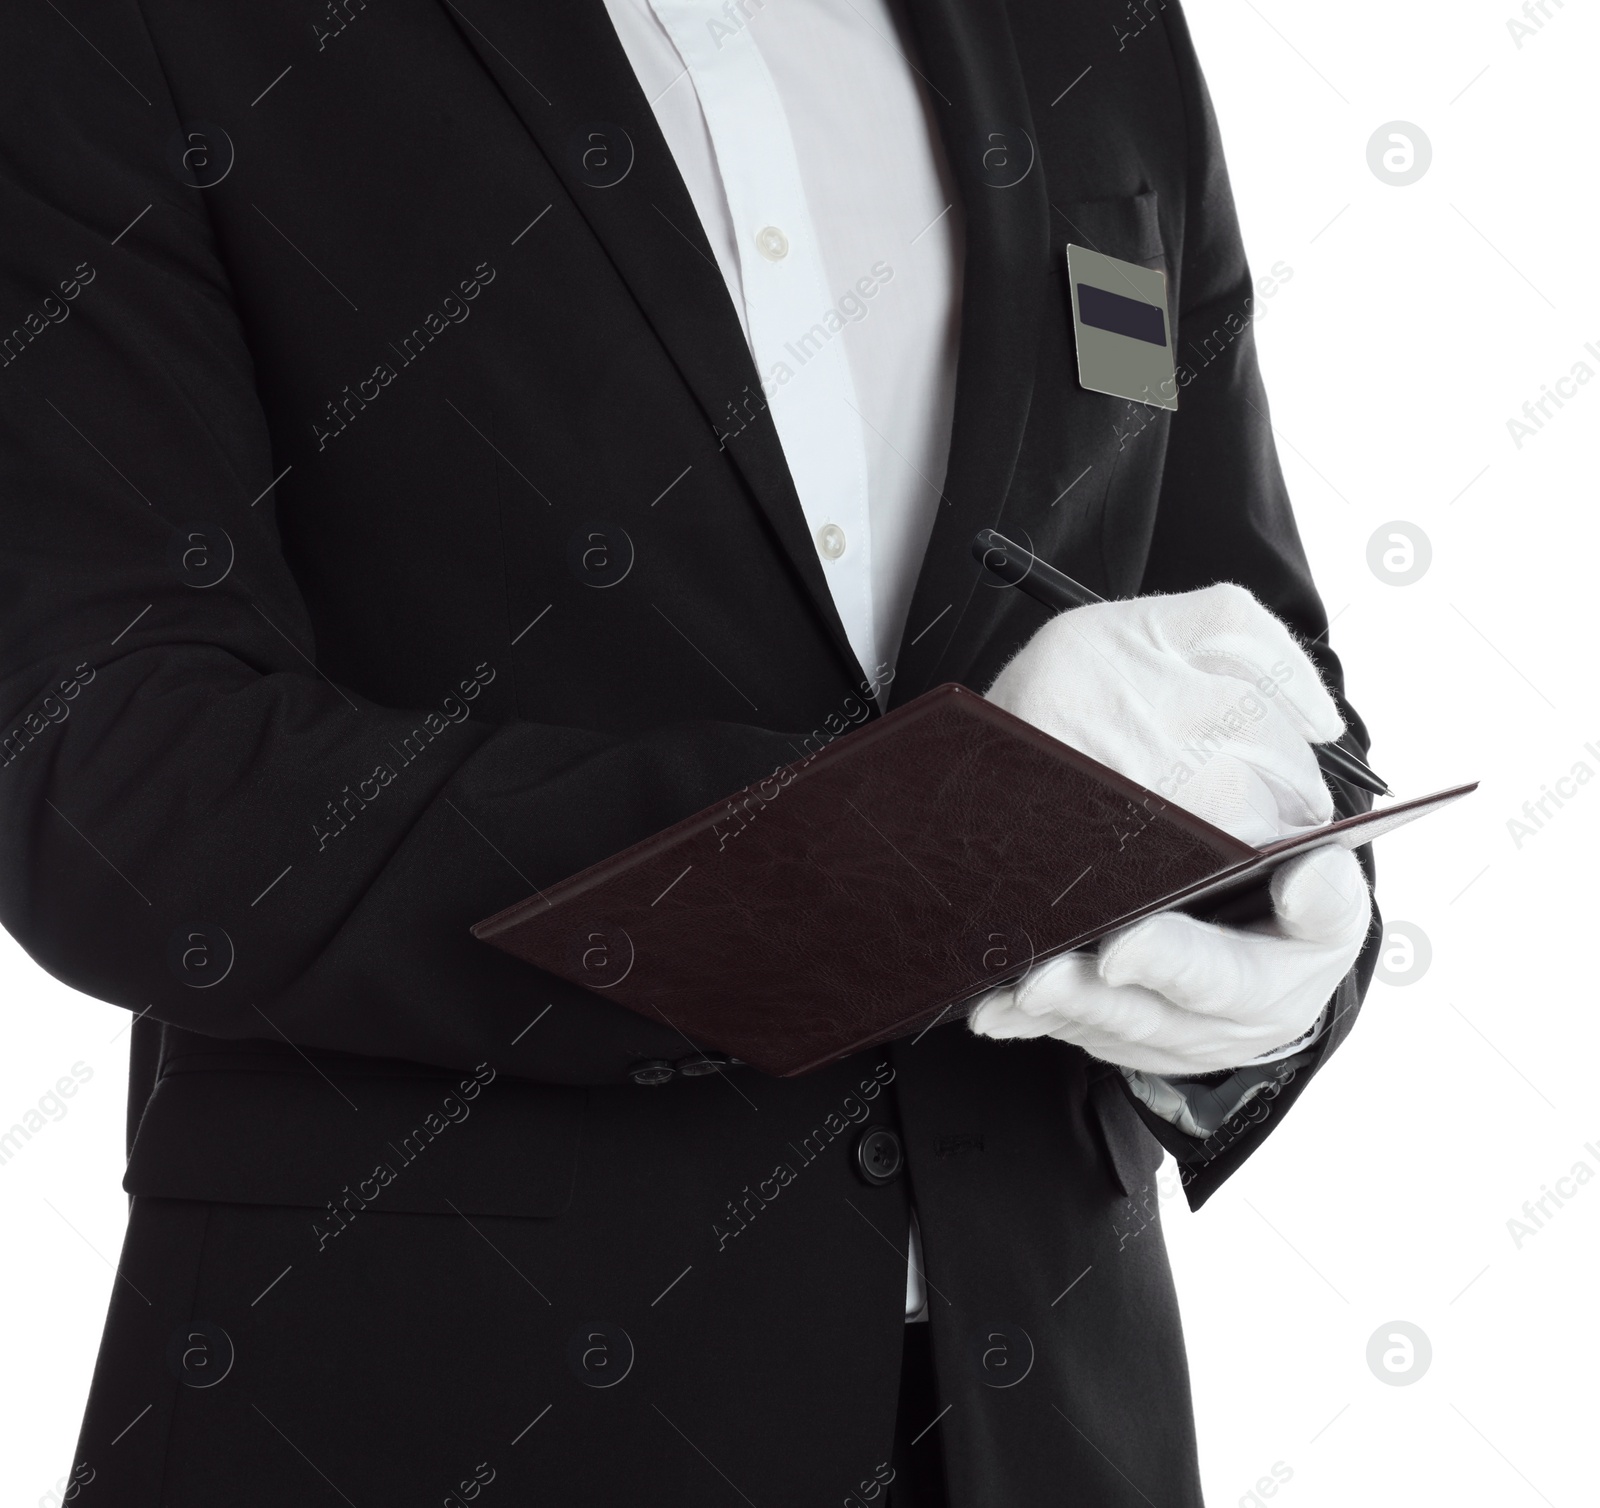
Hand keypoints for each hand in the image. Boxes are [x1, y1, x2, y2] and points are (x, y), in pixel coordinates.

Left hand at [968, 844, 1370, 1073]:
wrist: (1285, 955)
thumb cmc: (1298, 906)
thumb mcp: (1330, 895)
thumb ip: (1323, 890)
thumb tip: (1311, 873)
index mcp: (1280, 979)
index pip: (1224, 975)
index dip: (1171, 963)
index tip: (1120, 949)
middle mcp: (1228, 1023)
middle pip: (1150, 1012)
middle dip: (1088, 994)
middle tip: (1037, 977)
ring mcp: (1176, 1040)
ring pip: (1106, 1029)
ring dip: (1052, 1011)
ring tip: (1005, 993)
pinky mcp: (1135, 1042)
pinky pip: (1078, 1034)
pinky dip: (1033, 1022)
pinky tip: (994, 1009)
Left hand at [976, 582, 1369, 1072]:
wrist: (1225, 920)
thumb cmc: (1225, 817)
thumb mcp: (1258, 729)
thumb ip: (1273, 683)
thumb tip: (1311, 714)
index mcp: (1316, 914)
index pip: (1332, 909)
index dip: (1318, 901)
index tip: (1294, 881)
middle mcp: (1267, 980)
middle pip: (1228, 986)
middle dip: (1171, 965)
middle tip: (1122, 948)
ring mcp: (1198, 1023)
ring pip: (1141, 1023)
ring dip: (1086, 1005)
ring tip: (1036, 979)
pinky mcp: (1132, 1038)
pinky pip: (1076, 1038)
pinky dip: (1033, 1025)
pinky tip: (994, 1008)